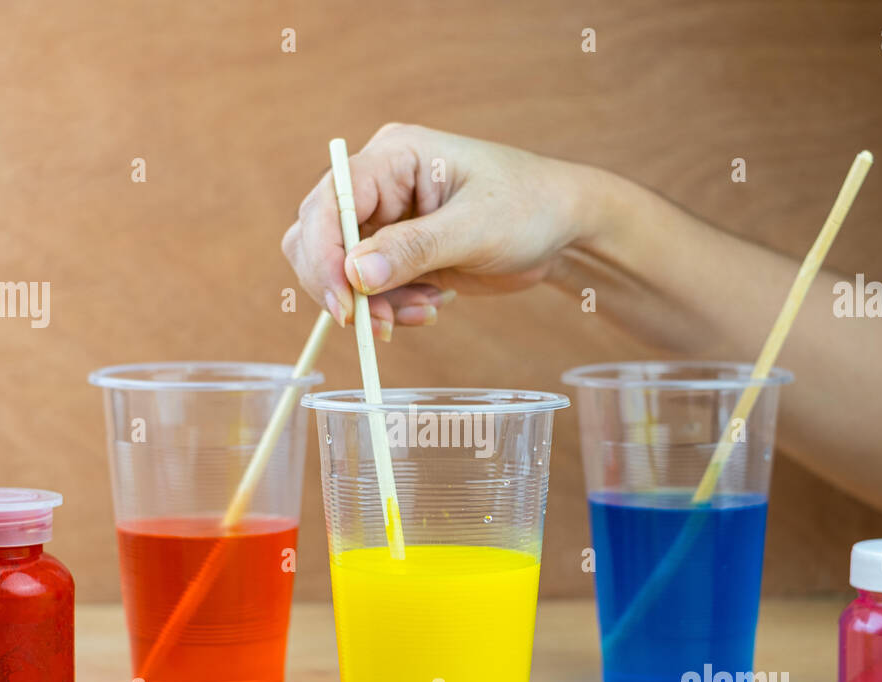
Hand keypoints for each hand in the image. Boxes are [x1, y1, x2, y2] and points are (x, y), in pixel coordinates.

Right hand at [282, 123, 592, 338]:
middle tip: (374, 325)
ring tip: (424, 312)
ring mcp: (386, 219)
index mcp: (393, 156)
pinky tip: (431, 308)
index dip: (325, 255)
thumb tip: (355, 274)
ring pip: (340, 270)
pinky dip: (390, 307)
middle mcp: (380, 183)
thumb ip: (414, 250)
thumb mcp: (475, 228)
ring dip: (372, 303)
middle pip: (318, 236)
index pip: (330, 202)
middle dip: (342, 286)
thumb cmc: (530, 208)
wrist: (564, 229)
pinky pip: (368, 288)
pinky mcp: (397, 252)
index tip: (343, 305)